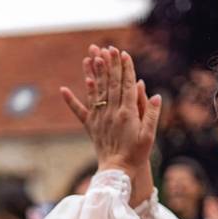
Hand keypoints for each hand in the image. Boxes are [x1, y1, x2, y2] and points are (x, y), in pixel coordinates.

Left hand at [60, 45, 161, 205]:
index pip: (127, 85)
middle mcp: (112, 113)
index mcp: (128, 113)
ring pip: (96, 91)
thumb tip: (154, 94)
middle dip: (109, 64)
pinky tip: (63, 89)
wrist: (118, 171)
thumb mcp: (149, 135)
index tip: (123, 53)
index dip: (125, 69)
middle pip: (111, 84)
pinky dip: (71, 100)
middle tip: (107, 47)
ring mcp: (99, 119)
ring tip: (90, 57)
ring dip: (93, 73)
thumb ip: (151, 113)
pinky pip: (79, 111)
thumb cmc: (137, 154)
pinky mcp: (90, 126)